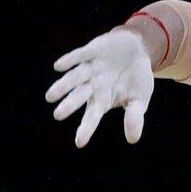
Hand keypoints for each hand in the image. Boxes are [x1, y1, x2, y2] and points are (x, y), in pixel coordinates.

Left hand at [45, 29, 153, 146]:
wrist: (137, 49)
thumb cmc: (136, 79)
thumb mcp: (140, 99)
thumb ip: (135, 117)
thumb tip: (133, 140)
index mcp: (102, 99)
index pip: (93, 115)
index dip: (86, 128)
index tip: (80, 143)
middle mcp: (92, 85)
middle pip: (79, 95)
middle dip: (70, 105)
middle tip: (58, 115)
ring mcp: (91, 68)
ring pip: (75, 77)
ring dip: (63, 85)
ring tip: (50, 97)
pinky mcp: (93, 50)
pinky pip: (80, 55)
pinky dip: (70, 60)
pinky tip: (58, 67)